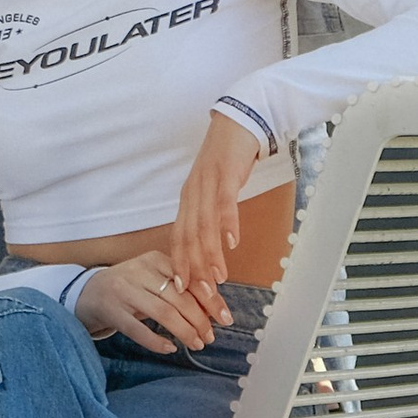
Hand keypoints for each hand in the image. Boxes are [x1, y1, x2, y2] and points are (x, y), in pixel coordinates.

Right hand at [73, 250, 224, 354]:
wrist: (87, 292)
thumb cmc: (130, 287)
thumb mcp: (153, 277)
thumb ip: (180, 287)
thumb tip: (216, 308)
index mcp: (153, 259)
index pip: (189, 280)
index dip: (210, 300)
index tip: (225, 318)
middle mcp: (137, 271)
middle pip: (178, 298)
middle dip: (200, 320)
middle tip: (211, 336)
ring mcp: (122, 291)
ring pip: (162, 313)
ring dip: (185, 332)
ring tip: (197, 344)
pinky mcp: (110, 311)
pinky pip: (138, 330)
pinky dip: (157, 341)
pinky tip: (170, 348)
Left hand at [171, 112, 261, 309]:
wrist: (237, 123)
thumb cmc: (228, 160)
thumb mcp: (216, 191)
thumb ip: (212, 214)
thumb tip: (217, 242)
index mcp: (188, 201)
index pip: (180, 238)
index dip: (180, 264)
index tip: (182, 290)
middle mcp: (192, 195)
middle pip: (188, 236)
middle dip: (193, 267)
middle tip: (200, 294)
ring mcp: (206, 185)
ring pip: (204, 225)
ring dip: (210, 253)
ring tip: (217, 277)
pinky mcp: (225, 175)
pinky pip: (224, 202)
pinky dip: (227, 223)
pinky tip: (231, 241)